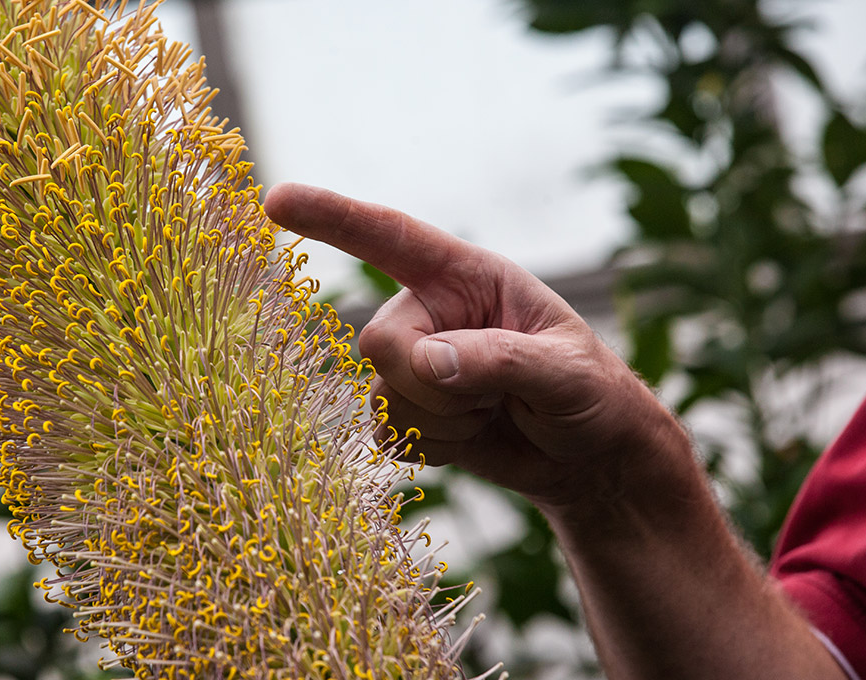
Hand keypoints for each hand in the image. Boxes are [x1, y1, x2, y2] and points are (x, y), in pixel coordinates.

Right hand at [264, 183, 686, 508]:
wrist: (588, 459)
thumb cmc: (589, 395)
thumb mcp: (566, 371)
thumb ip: (499, 360)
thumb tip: (425, 363)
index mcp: (466, 276)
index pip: (390, 237)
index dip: (332, 217)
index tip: (276, 201)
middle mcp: (429, 313)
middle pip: (379, 340)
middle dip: (435, 381)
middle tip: (496, 395)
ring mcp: (413, 364)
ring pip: (382, 395)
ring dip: (442, 419)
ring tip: (492, 412)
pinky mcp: (406, 411)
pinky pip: (385, 432)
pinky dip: (431, 446)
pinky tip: (470, 436)